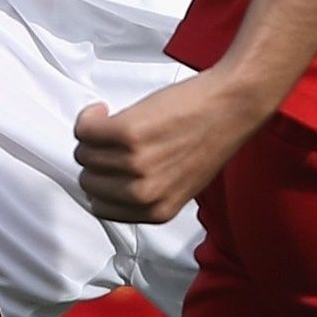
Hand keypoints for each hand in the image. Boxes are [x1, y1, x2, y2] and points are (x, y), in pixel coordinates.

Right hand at [73, 70, 278, 224]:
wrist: (231, 106)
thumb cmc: (212, 137)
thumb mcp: (182, 182)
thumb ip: (150, 191)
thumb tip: (112, 181)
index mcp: (158, 211)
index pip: (101, 208)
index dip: (100, 184)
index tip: (103, 168)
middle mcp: (145, 193)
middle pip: (88, 181)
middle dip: (94, 159)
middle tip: (108, 142)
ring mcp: (134, 164)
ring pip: (84, 153)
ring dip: (92, 136)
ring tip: (111, 123)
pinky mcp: (127, 133)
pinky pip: (85, 130)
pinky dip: (88, 118)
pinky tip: (103, 111)